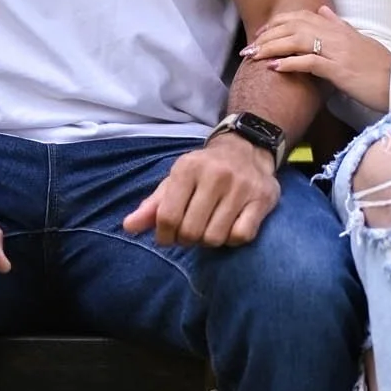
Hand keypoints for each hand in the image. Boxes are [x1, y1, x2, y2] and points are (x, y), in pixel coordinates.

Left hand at [123, 132, 280, 246]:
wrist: (246, 149)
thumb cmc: (204, 171)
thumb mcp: (175, 180)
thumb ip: (152, 205)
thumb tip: (128, 227)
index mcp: (188, 168)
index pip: (167, 217)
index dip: (164, 236)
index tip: (168, 236)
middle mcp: (215, 175)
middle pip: (191, 231)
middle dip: (187, 239)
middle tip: (191, 232)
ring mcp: (241, 187)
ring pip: (215, 237)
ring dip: (209, 241)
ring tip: (209, 228)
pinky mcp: (261, 199)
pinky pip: (241, 236)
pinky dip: (232, 239)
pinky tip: (229, 227)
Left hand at [242, 3, 390, 109]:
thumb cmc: (379, 67)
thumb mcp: (360, 40)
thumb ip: (339, 25)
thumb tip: (323, 11)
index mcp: (340, 28)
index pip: (302, 16)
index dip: (278, 22)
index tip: (262, 33)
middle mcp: (337, 35)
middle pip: (294, 26)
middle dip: (268, 35)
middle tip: (249, 47)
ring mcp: (338, 51)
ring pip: (297, 41)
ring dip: (272, 48)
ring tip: (254, 56)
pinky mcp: (339, 69)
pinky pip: (309, 62)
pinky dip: (289, 63)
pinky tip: (274, 68)